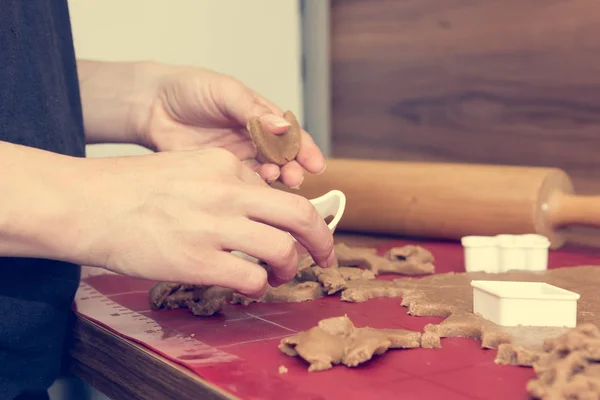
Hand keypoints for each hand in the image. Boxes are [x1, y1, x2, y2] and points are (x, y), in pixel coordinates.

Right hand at [66, 148, 334, 295]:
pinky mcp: (198, 260)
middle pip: (299, 214)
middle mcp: (227, 191)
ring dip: (291, 267)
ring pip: (283, 248)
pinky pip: (253, 278)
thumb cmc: (131, 189)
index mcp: (225, 165)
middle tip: (325, 255)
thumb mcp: (186, 167)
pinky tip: (250, 285)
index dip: (292, 216)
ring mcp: (215, 226)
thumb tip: (255, 210)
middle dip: (322, 238)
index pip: (276, 192)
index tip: (297, 231)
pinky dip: (260, 286)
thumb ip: (224, 183)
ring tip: (283, 275)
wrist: (87, 203)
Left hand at [135, 65, 325, 187]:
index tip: (316, 164)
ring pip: (266, 173)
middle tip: (295, 176)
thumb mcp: (225, 92)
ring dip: (275, 179)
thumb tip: (281, 127)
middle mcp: (254, 138)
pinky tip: (254, 188)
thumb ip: (253, 111)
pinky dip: (253, 188)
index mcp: (260, 115)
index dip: (305, 149)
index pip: (290, 133)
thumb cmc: (190, 89)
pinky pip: (242, 184)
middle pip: (283, 157)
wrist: (151, 105)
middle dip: (294, 167)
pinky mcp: (220, 173)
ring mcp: (238, 157)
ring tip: (275, 179)